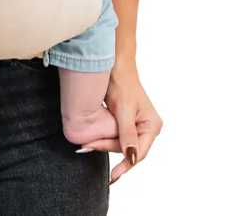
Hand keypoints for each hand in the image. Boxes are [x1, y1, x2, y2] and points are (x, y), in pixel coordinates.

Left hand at [79, 63, 162, 183]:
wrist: (115, 64)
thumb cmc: (122, 82)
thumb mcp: (123, 109)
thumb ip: (127, 133)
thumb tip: (132, 156)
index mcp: (152, 125)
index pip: (139, 152)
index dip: (125, 165)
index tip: (113, 175)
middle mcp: (148, 127)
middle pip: (128, 149)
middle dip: (108, 148)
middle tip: (87, 147)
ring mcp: (138, 124)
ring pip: (121, 143)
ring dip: (105, 143)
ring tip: (88, 143)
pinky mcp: (127, 121)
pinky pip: (118, 135)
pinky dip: (106, 137)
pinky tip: (95, 139)